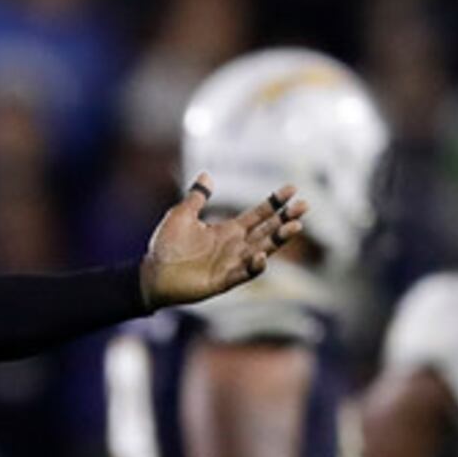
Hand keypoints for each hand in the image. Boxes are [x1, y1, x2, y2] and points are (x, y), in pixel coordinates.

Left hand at [139, 176, 309, 308]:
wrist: (152, 274)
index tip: (292, 189)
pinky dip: (253, 267)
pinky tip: (261, 256)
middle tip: (305, 206)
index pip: (259, 214)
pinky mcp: (222, 281)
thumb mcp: (182, 215)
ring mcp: (231, 264)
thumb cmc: (166, 246)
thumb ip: (197, 197)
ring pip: (263, 250)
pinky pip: (243, 274)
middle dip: (286, 219)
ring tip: (295, 227)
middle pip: (268, 231)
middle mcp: (235, 246)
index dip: (275, 202)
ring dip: (279, 240)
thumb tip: (206, 175)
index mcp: (229, 230)